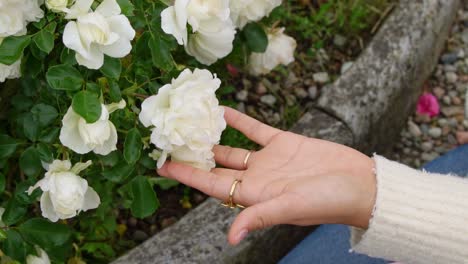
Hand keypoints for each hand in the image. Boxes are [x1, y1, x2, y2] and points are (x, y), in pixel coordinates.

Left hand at [158, 107, 375, 244]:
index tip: (163, 165)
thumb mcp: (292, 208)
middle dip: (194, 155)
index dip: (187, 176)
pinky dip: (240, 120)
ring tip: (191, 124)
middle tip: (170, 139)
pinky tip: (224, 110)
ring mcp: (269, 160)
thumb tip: (230, 238)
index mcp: (254, 194)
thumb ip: (260, 217)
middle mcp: (257, 178)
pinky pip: (256, 130)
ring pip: (232, 147)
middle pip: (217, 165)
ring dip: (213, 137)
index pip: (212, 184)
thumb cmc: (330, 201)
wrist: (360, 184)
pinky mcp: (284, 143)